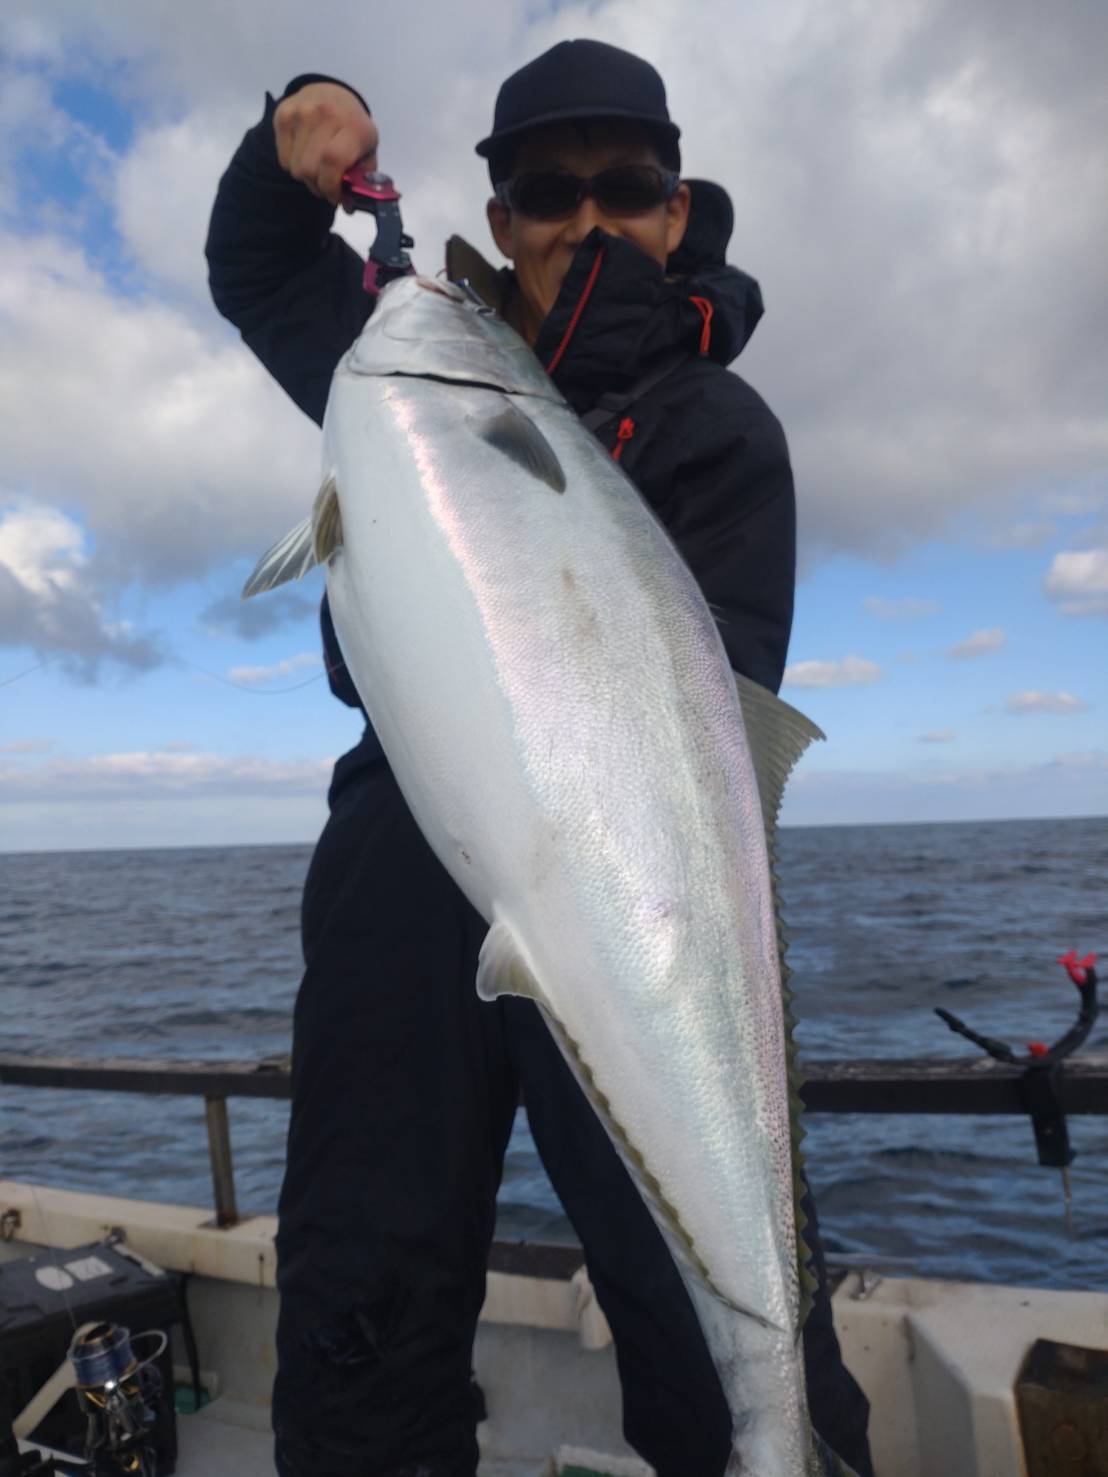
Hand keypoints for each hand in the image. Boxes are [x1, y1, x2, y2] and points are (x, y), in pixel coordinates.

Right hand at [274, 81, 378, 208]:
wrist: (332, 93)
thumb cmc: (352, 128)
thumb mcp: (367, 151)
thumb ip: (361, 180)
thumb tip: (348, 206)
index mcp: (354, 126)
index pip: (333, 161)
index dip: (331, 186)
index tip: (336, 196)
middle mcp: (326, 114)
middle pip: (309, 169)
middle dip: (319, 186)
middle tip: (327, 184)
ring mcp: (301, 112)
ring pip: (295, 168)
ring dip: (306, 177)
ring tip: (317, 169)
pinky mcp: (283, 115)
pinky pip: (283, 159)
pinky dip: (293, 165)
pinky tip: (305, 155)